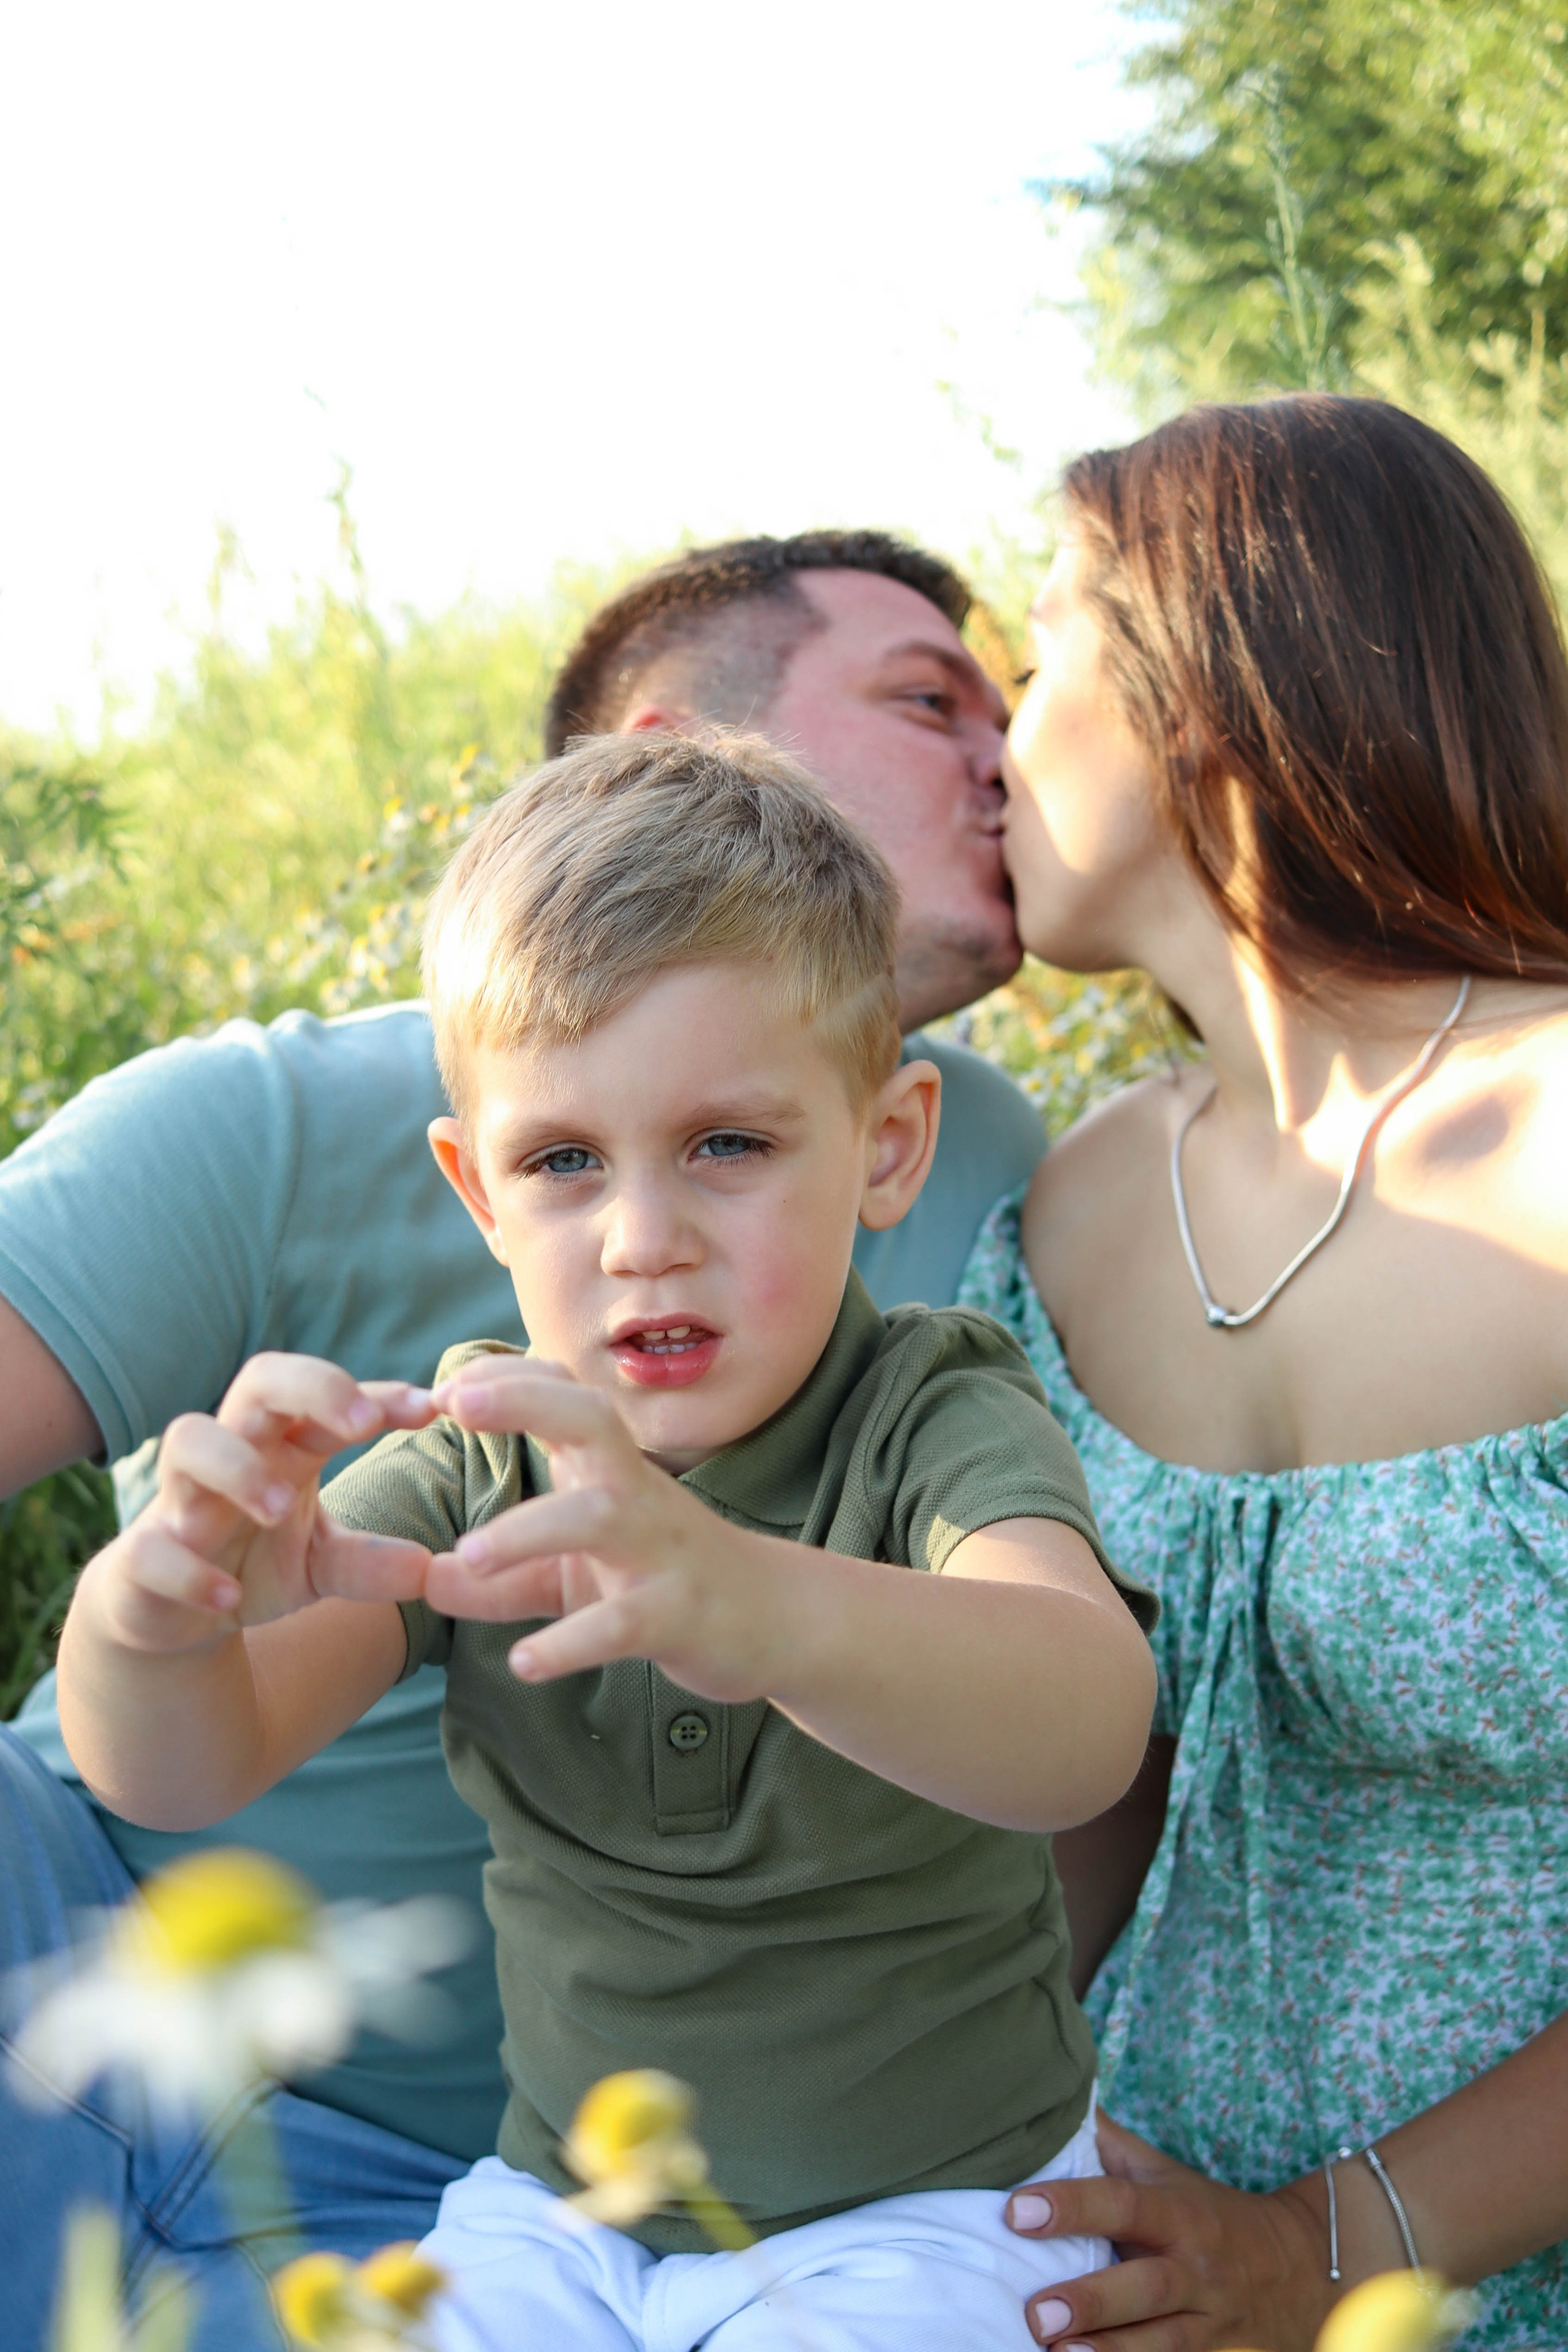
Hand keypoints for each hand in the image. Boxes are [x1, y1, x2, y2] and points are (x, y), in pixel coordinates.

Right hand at [88, 1354, 437, 1654]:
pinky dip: (188, 1571)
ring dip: (238, 1467)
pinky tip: (227, 1597)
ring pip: (188, 1440)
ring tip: (280, 1506)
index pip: (327, 1398)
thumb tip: (430, 1570)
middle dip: (311, 1387)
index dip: (378, 1395)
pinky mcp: (138, 1557)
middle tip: (362, 1424)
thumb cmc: (252, 1563)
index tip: (430, 1407)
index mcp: (283, 1446)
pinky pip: (149, 1548)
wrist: (169, 1615)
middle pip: (258, 1380)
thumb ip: (369, 1562)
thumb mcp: (321, 1566)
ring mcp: (179, 1501)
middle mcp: (232, 1456)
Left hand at [427, 1358, 786, 1696]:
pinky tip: (524, 1664)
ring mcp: (662, 1548)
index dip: (504, 1381)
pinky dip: (573, 1641)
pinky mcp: (680, 1612)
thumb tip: (423, 1581)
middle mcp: (637, 1492)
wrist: (770, 1620)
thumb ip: (502, 1579)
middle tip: (457, 1404)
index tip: (442, 1390)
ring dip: (531, 1528)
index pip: (562, 1394)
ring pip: (601, 1515)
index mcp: (609, 1469)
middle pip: (590, 1420)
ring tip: (469, 1555)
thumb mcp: (574, 1576)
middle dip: (525, 1402)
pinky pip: (625, 1621)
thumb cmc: (661, 1579)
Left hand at [1006, 2112, 1329, 2351]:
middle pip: (1146, 2286)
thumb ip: (1107, 2143)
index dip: (1072, 2206)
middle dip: (1091, 2301)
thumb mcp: (1163, 2172)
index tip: (1018, 2212)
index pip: (1123, 2204)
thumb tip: (1052, 2101)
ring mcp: (1209, 2320)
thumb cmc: (1206, 2211)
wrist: (1299, 2263)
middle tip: (1036, 2314)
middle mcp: (1196, 2268)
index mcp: (1178, 2213)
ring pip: (1163, 2343)